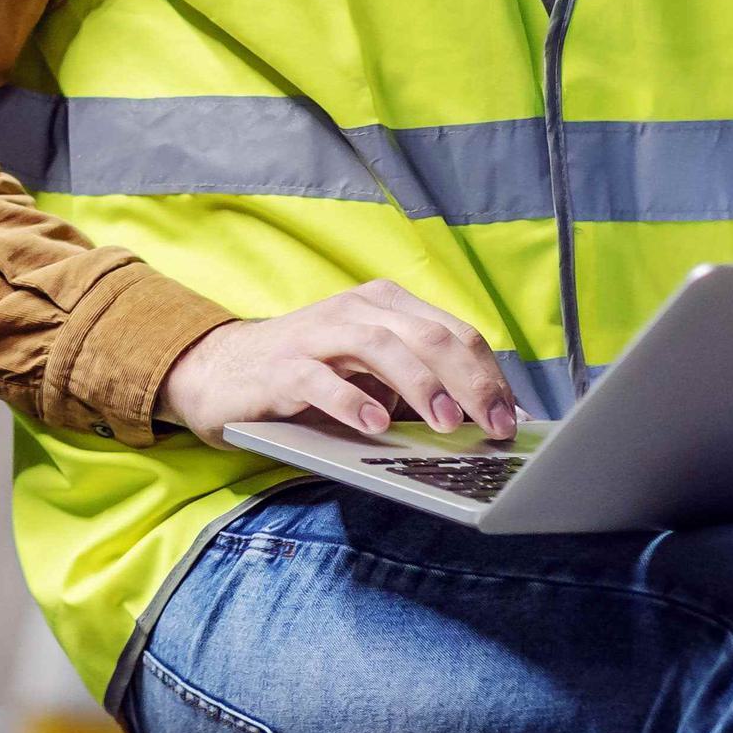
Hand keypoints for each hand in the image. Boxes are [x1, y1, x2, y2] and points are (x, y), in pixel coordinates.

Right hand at [158, 281, 520, 443]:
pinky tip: (374, 424)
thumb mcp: (373, 376)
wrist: (222, 373)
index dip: (488, 375)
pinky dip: (352, 400)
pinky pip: (320, 379)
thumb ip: (421, 388)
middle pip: (428, 335)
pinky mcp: (281, 366)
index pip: (454, 333)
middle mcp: (356, 310)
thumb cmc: (311, 378)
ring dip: (421, 386)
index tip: (511, 420)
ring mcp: (317, 334)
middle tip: (493, 426)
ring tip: (445, 424)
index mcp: (386, 306)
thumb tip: (489, 421)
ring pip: (382, 346)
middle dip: (469, 382)